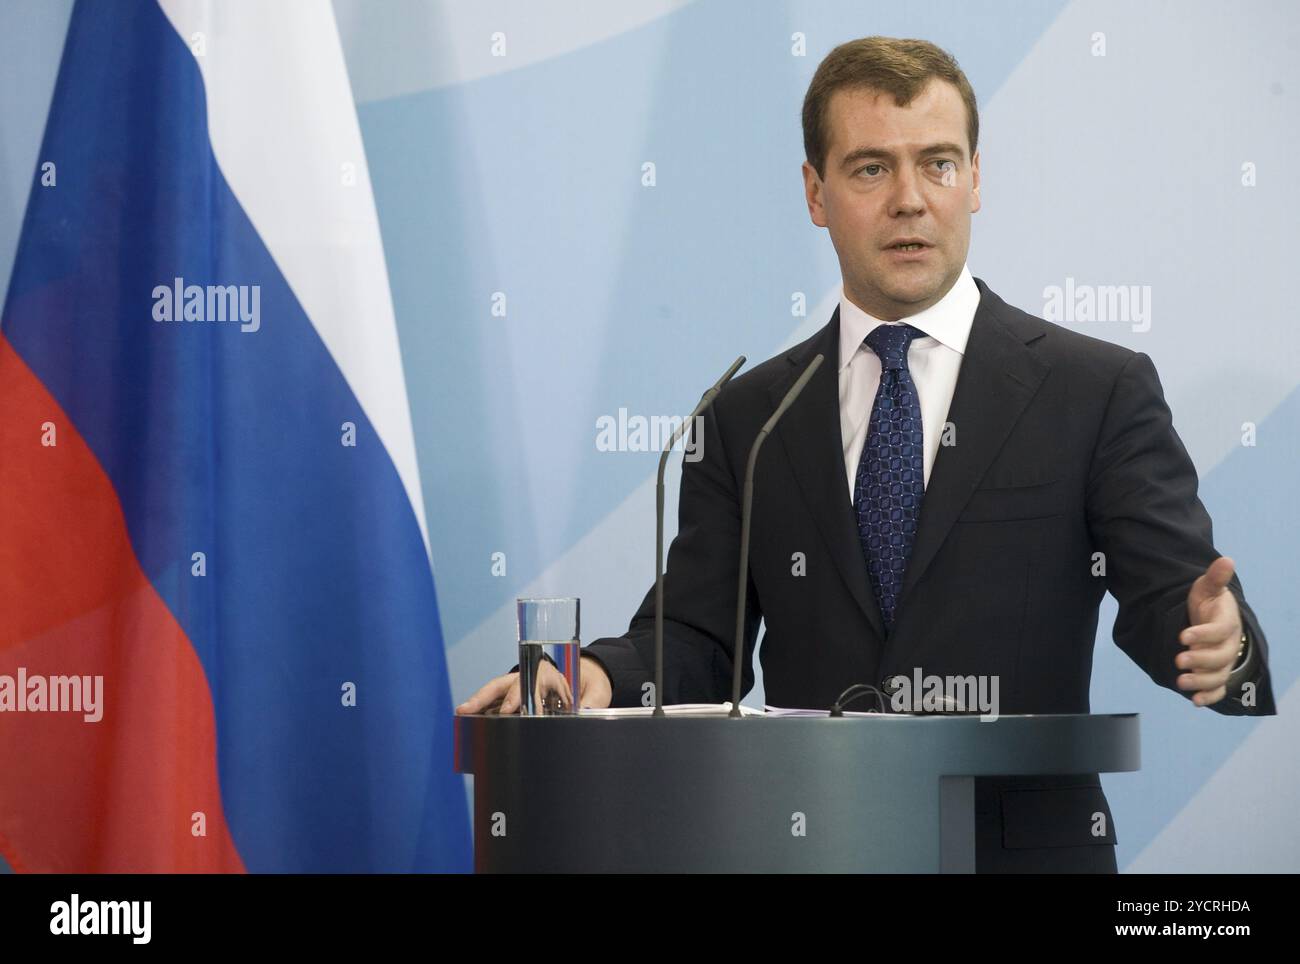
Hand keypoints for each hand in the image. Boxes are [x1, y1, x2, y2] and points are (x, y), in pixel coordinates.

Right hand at [455, 655, 612, 714]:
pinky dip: (485, 716)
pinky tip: (472, 727)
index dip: (516, 696)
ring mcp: (520, 689)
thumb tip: (585, 714)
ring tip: (461, 718)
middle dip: (483, 697)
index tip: (507, 711)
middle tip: (465, 710)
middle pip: (502, 686)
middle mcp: (529, 678)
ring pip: (495, 696)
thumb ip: (592, 702)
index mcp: (548, 672)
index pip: (528, 682)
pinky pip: (497, 707)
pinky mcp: (517, 701)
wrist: (588, 680)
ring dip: (478, 707)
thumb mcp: (597, 691)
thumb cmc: (591, 684)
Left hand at [1177, 556, 1243, 706]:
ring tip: (1181, 681)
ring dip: (1201, 681)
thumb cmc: (1208, 604)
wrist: (1212, 620)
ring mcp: (1224, 662)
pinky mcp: (1218, 674)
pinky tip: (1195, 701)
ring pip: (1218, 675)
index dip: (1203, 634)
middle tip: (1178, 660)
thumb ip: (1214, 579)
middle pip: (1220, 657)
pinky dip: (1209, 696)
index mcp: (1227, 623)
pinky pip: (1218, 689)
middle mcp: (1229, 645)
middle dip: (1200, 660)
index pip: (1220, 630)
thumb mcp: (1207, 588)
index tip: (1183, 636)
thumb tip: (1226, 560)